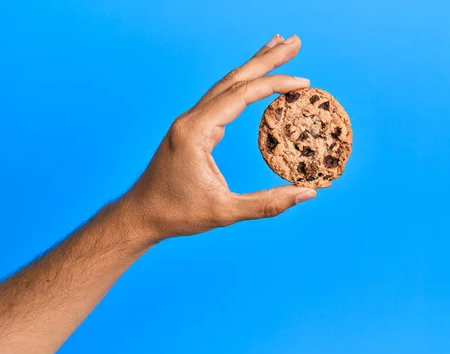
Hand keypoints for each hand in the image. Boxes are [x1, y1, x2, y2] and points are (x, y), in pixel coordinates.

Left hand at [120, 34, 316, 241]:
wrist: (141, 215)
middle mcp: (191, 119)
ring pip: (226, 84)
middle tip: (294, 42)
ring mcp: (190, 121)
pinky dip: (240, 84)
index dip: (274, 85)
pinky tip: (252, 81)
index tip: (303, 81)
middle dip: (266, 59)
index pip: (241, 95)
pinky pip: (220, 98)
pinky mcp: (192, 129)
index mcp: (196, 131)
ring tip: (276, 48)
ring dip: (253, 66)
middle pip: (234, 79)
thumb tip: (308, 194)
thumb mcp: (225, 212)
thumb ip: (267, 204)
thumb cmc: (178, 214)